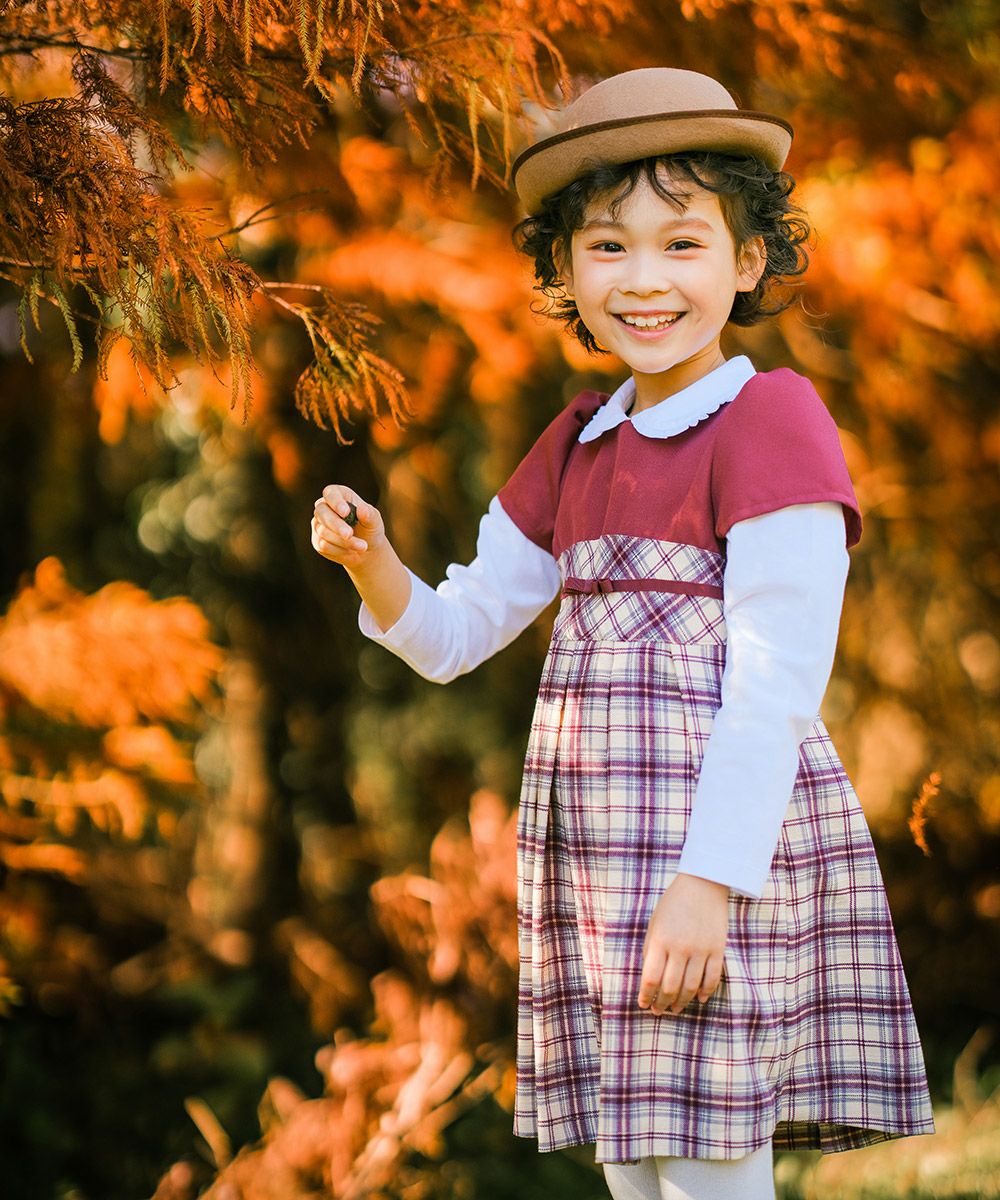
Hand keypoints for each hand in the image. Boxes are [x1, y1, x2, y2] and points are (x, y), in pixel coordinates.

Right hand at [311, 485, 383, 568]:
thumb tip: (362, 510)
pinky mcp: (317, 540)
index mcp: (340, 495)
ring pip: (323, 531)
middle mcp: (325, 507)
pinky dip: (339, 550)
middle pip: (322, 512)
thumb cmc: (370, 529)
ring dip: (343, 541)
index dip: (336, 502)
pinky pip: (323, 545)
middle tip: (349, 534)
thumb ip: (369, 514)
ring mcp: (318, 524)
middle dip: (336, 525)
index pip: (330, 493)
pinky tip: (351, 552)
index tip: (346, 513)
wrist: (367, 550)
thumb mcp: (374, 521)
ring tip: (362, 547)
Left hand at [638, 873, 729, 1015]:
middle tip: (659, 1011)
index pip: (651, 977)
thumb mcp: (655, 923)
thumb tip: (650, 979)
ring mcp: (700, 949)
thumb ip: (652, 949)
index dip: (646, 995)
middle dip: (663, 1003)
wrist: (703, 884)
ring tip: (676, 1008)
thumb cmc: (674, 904)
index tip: (643, 1004)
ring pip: (691, 987)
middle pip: (670, 987)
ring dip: (682, 1002)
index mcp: (660, 940)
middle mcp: (680, 947)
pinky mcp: (717, 949)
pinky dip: (705, 992)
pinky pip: (712, 978)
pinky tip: (698, 998)